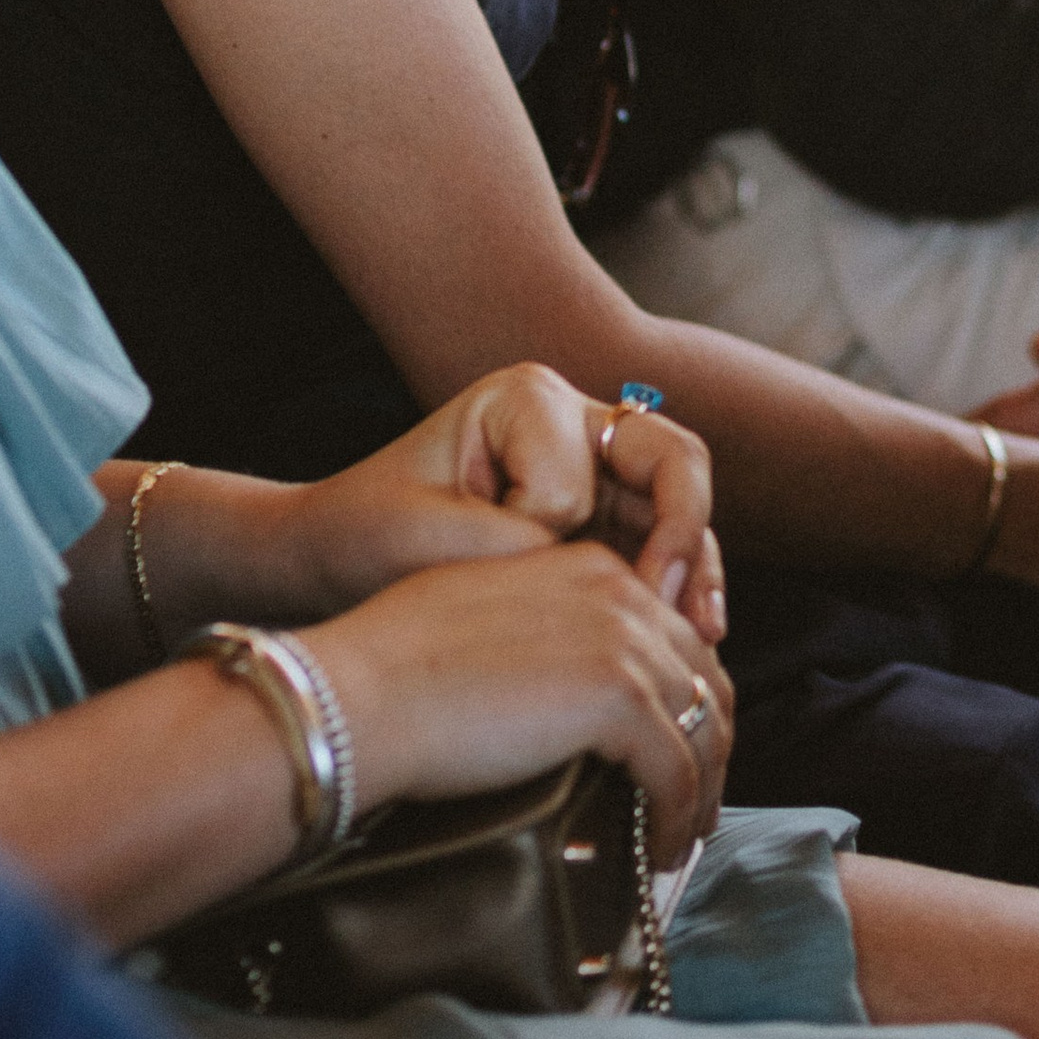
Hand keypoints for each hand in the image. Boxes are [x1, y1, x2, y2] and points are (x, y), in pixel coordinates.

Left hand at [286, 366, 726, 642]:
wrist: (337, 555)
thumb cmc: (371, 535)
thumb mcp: (432, 539)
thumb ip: (519, 552)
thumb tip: (608, 589)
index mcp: (525, 400)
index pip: (573, 480)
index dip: (545, 539)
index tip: (492, 575)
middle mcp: (575, 419)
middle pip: (669, 461)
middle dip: (681, 536)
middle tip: (669, 607)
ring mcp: (598, 467)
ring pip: (679, 506)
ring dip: (694, 570)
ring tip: (701, 634)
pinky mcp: (606, 516)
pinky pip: (664, 543)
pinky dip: (677, 589)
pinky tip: (687, 637)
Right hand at [307, 538, 730, 867]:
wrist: (365, 690)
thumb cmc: (396, 663)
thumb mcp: (487, 613)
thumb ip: (546, 631)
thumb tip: (567, 693)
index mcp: (588, 567)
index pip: (673, 635)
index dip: (685, 699)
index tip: (677, 749)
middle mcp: (618, 592)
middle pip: (703, 679)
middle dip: (706, 747)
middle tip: (691, 804)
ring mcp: (622, 643)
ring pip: (702, 729)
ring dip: (701, 791)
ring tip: (681, 837)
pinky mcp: (617, 700)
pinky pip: (677, 775)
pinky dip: (678, 819)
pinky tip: (660, 851)